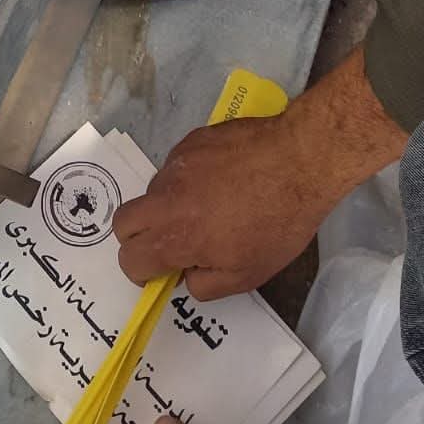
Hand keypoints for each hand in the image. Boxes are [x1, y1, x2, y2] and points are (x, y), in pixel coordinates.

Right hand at [114, 48, 407, 300]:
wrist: (299, 160)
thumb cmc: (276, 224)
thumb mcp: (246, 274)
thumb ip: (205, 284)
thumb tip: (186, 275)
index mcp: (174, 237)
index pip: (129, 259)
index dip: (142, 271)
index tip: (163, 270)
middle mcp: (165, 198)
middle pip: (123, 221)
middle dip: (138, 237)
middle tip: (170, 240)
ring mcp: (176, 163)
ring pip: (153, 191)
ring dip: (168, 205)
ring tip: (209, 205)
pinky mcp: (191, 140)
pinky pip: (176, 165)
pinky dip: (188, 178)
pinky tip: (222, 178)